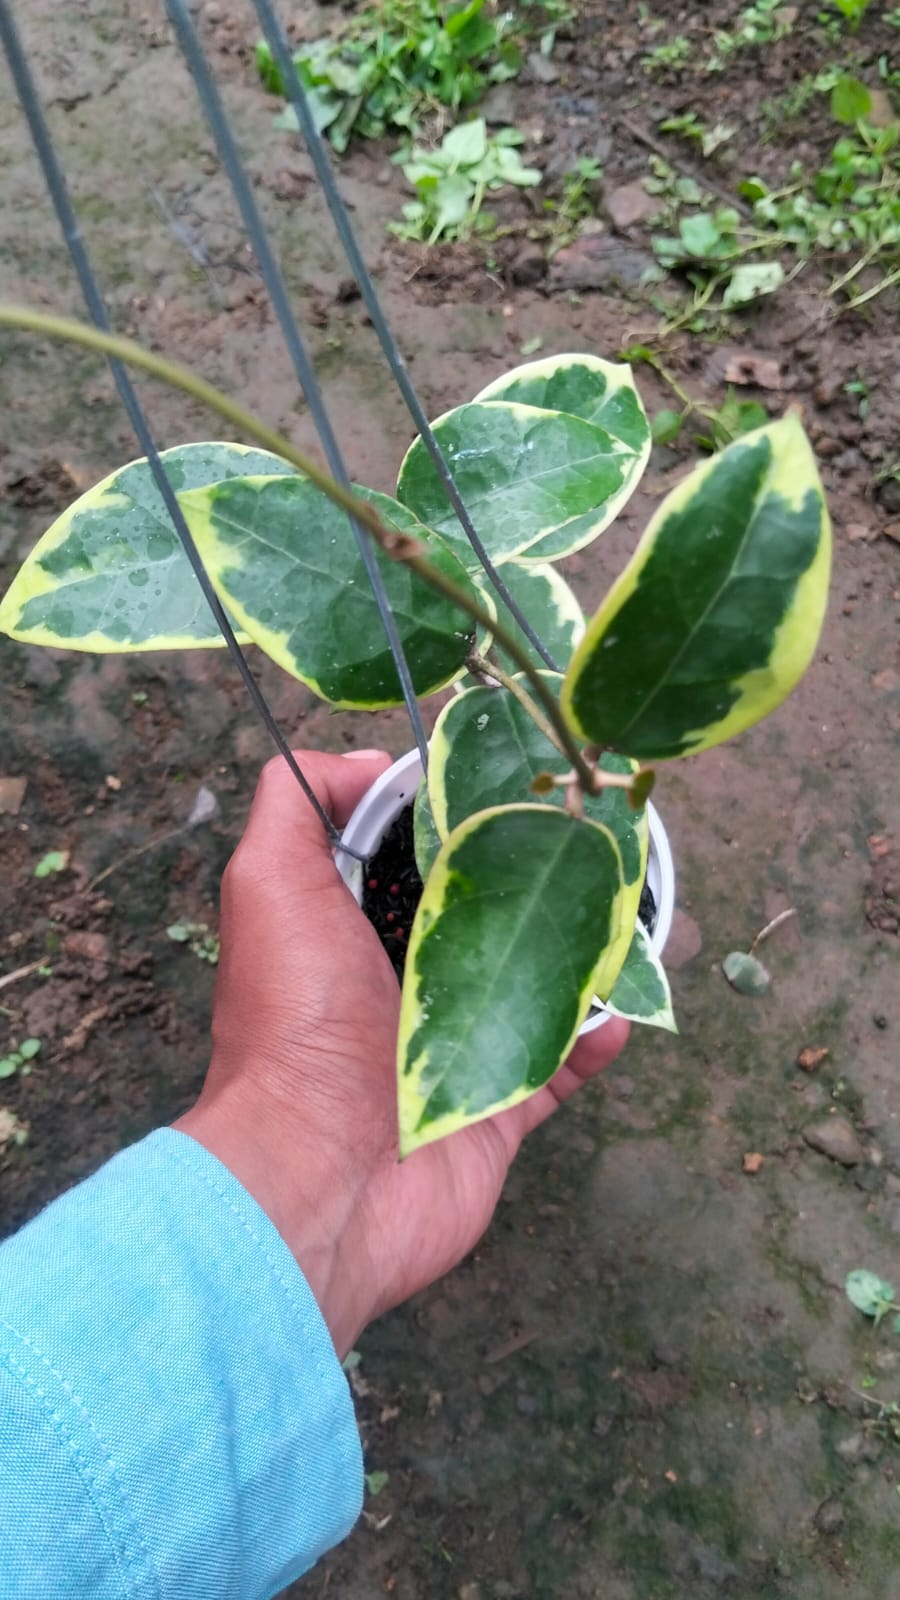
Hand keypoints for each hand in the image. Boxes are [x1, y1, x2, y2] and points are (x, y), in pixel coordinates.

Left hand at [176, 749, 628, 1354]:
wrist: (321, 1175)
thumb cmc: (294, 1020)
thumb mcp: (269, 882)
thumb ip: (296, 804)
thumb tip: (365, 762)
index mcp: (349, 931)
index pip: (409, 858)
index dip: (452, 818)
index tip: (509, 777)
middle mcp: (400, 986)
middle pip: (481, 918)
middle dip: (533, 881)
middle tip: (594, 839)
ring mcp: (454, 1050)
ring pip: (533, 987)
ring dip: (581, 954)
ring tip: (631, 910)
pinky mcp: (498, 1110)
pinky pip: (561, 1065)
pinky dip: (595, 1037)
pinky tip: (623, 1007)